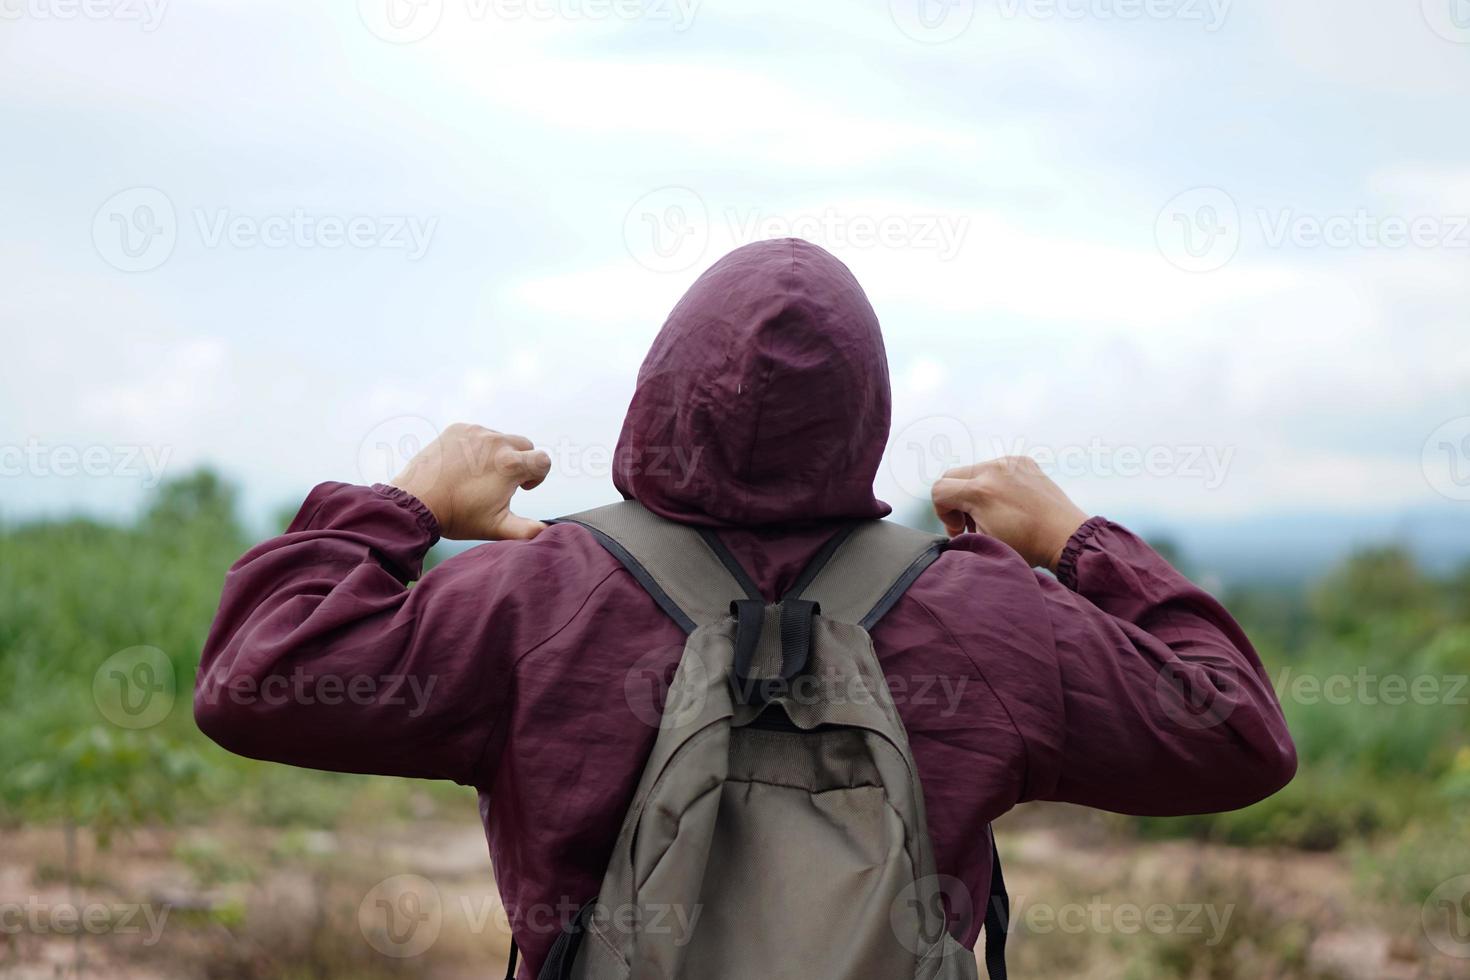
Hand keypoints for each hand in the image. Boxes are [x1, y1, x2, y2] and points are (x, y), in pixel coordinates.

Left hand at [390, 424, 551, 540]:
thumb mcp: (497, 527)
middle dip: (520, 462)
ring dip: (499, 454)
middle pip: (525, 445)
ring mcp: (476, 432)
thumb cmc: (457, 515)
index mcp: (510, 464)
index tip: (521, 487)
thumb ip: (527, 530)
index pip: (543, 460)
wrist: (416, 502)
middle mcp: (496, 441)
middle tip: (501, 482)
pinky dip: (478, 447)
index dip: (537, 476)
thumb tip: (548, 531)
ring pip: (502, 438)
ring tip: (480, 475)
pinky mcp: (458, 429)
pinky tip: (465, 466)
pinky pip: (479, 434)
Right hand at [931, 456, 1087, 571]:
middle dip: (955, 500)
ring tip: (992, 514)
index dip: (942, 513)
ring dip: (974, 491)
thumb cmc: (1026, 546)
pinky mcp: (1024, 461)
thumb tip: (954, 516)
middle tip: (972, 522)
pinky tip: (1009, 504)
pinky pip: (996, 468)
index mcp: (979, 491)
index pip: (938, 490)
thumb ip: (960, 523)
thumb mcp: (984, 540)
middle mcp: (993, 469)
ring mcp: (1010, 461)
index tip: (960, 528)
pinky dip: (994, 484)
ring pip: (974, 471)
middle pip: (952, 476)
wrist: (1066, 537)